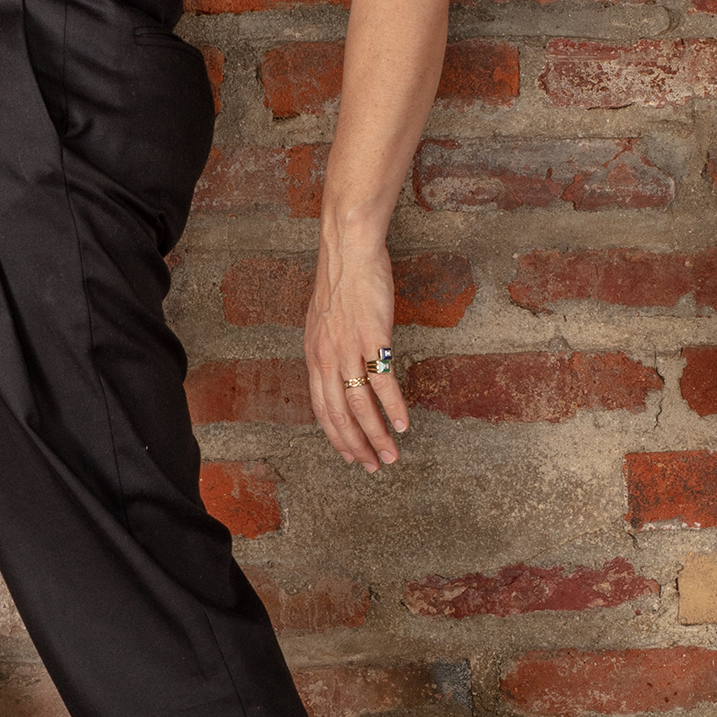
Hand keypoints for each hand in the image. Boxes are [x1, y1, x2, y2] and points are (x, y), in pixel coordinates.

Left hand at [304, 232, 408, 476]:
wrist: (348, 249)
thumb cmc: (341, 280)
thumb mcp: (324, 320)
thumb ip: (330, 347)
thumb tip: (340, 367)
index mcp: (313, 355)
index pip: (321, 407)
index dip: (335, 435)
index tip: (350, 455)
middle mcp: (326, 357)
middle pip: (338, 414)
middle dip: (356, 445)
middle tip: (372, 466)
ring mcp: (348, 349)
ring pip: (359, 404)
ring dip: (376, 435)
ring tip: (390, 455)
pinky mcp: (372, 338)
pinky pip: (382, 382)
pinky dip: (392, 407)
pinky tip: (402, 424)